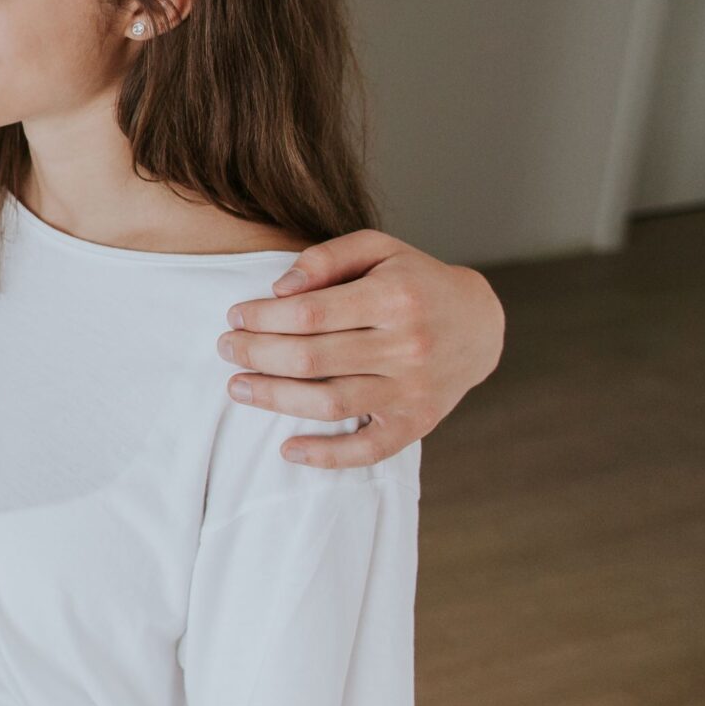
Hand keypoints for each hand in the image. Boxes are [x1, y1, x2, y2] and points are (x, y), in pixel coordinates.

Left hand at [217, 230, 504, 468]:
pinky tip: (288, 449)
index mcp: (395, 297)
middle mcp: (407, 346)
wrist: (479, 324)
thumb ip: (326, 259)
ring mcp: (413, 390)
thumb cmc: (414, 281)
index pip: (310, 313)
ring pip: (331, 403)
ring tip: (238, 387)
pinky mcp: (416, 423)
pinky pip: (368, 449)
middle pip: (313, 359)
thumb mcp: (378, 249)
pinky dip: (327, 456)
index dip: (263, 317)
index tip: (235, 316)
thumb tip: (279, 288)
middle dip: (257, 354)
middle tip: (225, 349)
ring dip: (275, 399)